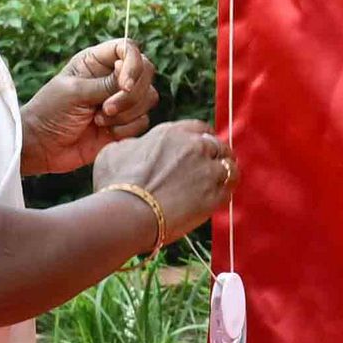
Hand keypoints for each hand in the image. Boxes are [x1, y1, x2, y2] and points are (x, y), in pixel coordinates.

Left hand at [22, 37, 157, 175]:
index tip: (124, 85)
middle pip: (146, 72)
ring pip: (148, 98)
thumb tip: (132, 80)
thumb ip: (106, 84)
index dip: (133, 64)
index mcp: (97, 62)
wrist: (42, 146)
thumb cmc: (50, 112)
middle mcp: (112, 77)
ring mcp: (120, 100)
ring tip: (99, 120)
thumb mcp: (75, 92)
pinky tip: (106, 132)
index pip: (128, 49)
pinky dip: (126, 128)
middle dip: (131, 94)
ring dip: (127, 113)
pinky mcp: (125, 122)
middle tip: (106, 108)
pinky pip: (144, 121)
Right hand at [110, 122, 232, 248]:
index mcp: (172, 133)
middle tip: (209, 167)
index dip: (202, 138)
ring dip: (224, 172)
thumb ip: (133, 145)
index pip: (199, 128)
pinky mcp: (215, 195)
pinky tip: (214, 197)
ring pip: (229, 166)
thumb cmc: (115, 184)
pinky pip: (228, 189)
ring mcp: (208, 171)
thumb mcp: (113, 152)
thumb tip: (136, 147)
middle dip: (215, 154)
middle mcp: (195, 147)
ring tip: (217, 182)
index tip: (200, 148)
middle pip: (218, 145)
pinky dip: (224, 191)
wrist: (127, 214)